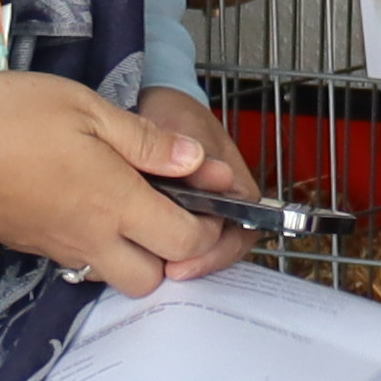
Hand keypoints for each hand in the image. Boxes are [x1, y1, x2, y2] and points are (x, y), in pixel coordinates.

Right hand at [0, 73, 215, 295]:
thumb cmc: (12, 118)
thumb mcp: (88, 109)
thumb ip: (146, 140)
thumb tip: (194, 160)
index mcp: (116, 203)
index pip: (184, 242)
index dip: (208, 228)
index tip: (208, 200)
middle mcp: (91, 237)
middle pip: (151, 280)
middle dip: (169, 257)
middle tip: (168, 214)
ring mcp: (58, 247)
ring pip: (112, 277)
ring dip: (130, 256)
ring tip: (126, 210)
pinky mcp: (30, 246)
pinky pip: (76, 262)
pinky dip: (93, 247)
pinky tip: (84, 206)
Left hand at [133, 89, 256, 281]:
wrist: (161, 109)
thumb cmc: (181, 118)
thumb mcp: (187, 132)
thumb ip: (195, 156)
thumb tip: (204, 179)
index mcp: (239, 190)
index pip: (242, 232)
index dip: (216, 252)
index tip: (186, 259)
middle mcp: (225, 207)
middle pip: (219, 249)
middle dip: (195, 263)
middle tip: (166, 271)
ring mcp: (202, 215)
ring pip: (197, 250)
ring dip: (175, 259)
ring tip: (150, 267)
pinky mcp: (178, 217)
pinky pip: (175, 242)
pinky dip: (160, 250)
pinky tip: (138, 251)